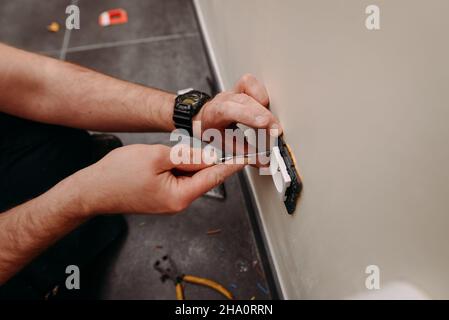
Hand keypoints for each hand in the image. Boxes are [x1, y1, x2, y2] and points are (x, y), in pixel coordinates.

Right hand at [73, 144, 243, 215]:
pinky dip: (178, 165)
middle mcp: (178, 202)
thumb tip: (210, 155)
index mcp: (180, 196)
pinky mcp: (163, 195)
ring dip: (188, 160)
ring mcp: (170, 200)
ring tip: (169, 152)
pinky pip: (178, 177)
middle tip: (206, 141)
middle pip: (203, 175)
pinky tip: (166, 158)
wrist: (92, 190)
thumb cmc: (117, 175)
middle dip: (204, 157)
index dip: (232, 163)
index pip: (214, 176)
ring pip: (190, 174)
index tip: (248, 156)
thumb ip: (187, 156)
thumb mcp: (157, 157)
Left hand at [194, 74, 281, 164]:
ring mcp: (232, 91)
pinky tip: (265, 105)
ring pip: (248, 88)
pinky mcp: (240, 87)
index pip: (230, 110)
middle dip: (263, 115)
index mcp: (214, 113)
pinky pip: (251, 82)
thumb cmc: (213, 131)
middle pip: (244, 101)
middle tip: (275, 130)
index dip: (249, 115)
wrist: (203, 118)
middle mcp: (224, 99)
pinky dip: (260, 92)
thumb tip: (262, 161)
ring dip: (262, 104)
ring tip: (271, 121)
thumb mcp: (224, 145)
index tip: (265, 124)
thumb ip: (243, 153)